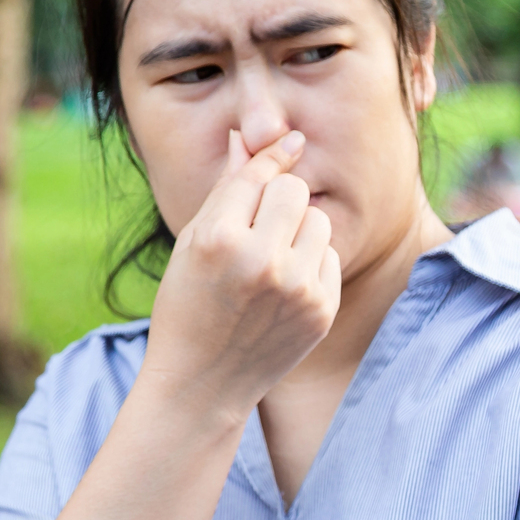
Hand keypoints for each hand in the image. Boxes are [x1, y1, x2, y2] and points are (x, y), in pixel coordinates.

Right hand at [140, 129, 341, 416]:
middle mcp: (260, 261)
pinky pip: (331, 257)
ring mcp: (296, 289)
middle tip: (257, 229)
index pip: (259, 174)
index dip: (273, 155)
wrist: (201, 384)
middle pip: (294, 191)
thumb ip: (227, 189)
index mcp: (217, 238)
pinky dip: (311, 265)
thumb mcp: (192, 243)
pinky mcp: (321, 311)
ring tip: (270, 261)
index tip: (291, 141)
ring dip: (299, 231)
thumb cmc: (188, 305)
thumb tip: (248, 136)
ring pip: (319, 221)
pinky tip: (283, 292)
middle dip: (279, 201)